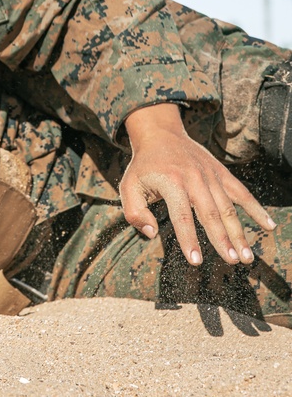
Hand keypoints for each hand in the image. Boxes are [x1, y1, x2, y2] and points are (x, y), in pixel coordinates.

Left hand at [120, 104, 275, 265]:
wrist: (161, 135)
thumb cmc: (144, 167)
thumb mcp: (128, 186)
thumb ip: (135, 212)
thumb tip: (151, 234)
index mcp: (171, 183)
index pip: (181, 216)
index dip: (189, 239)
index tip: (196, 261)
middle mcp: (194, 179)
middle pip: (211, 214)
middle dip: (223, 240)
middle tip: (233, 261)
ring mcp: (211, 176)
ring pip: (228, 208)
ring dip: (239, 233)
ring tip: (247, 257)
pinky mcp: (222, 173)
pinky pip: (242, 193)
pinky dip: (256, 209)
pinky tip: (268, 226)